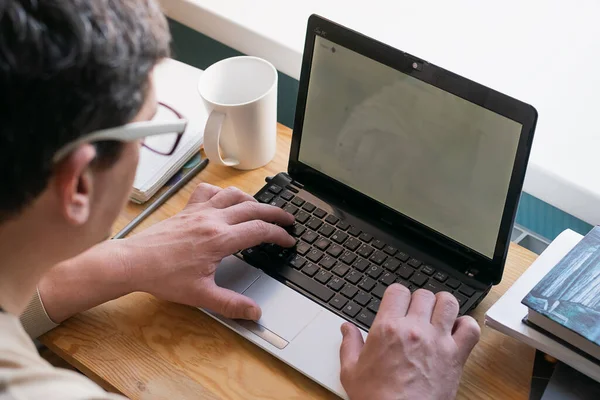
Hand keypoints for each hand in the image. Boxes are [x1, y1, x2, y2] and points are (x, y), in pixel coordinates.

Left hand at [120, 183, 294, 319]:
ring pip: (234, 195)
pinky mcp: (187, 209)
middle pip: (254, 208)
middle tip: (288, 219)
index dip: (279, 235)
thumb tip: (254, 313)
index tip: (288, 240)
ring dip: (253, 200)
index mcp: (219, 240)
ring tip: (262, 209)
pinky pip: (208, 192)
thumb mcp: (201, 295)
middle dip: (276, 213)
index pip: (260, 231)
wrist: (133, 262)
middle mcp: (212, 220)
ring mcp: (199, 211)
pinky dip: (222, 192)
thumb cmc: (163, 277)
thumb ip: (231, 304)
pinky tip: (225, 200)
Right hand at [339, 285, 480, 399]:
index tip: (398, 305)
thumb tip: (347, 328)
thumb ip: (349, 345)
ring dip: (442, 306)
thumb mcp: (351, 371)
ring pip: (448, 302)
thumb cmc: (377, 399)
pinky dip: (466, 325)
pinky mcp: (456, 356)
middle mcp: (414, 329)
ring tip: (437, 316)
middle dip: (418, 301)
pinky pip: (470, 328)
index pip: (397, 291)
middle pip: (423, 294)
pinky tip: (455, 332)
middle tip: (415, 314)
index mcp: (387, 328)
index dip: (397, 296)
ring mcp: (437, 340)